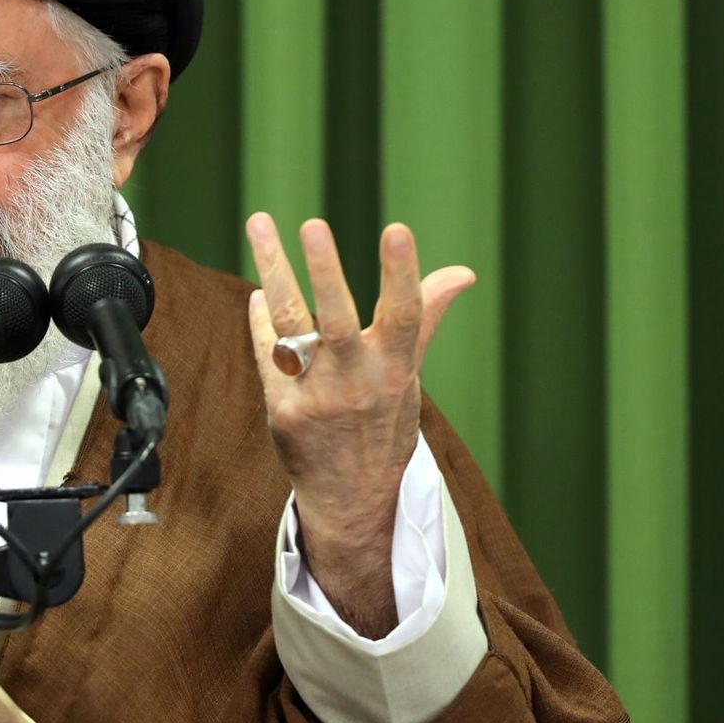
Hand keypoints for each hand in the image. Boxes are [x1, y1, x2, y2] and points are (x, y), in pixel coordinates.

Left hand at [244, 214, 473, 637]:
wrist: (354, 499)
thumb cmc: (384, 424)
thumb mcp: (409, 375)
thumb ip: (424, 317)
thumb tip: (462, 273)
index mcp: (396, 370)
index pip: (404, 315)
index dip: (402, 272)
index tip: (398, 229)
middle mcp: (357, 383)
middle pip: (337, 319)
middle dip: (326, 271)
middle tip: (313, 224)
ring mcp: (317, 398)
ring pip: (290, 327)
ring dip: (275, 273)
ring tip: (261, 223)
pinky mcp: (283, 412)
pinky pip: (267, 353)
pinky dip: (262, 320)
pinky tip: (260, 294)